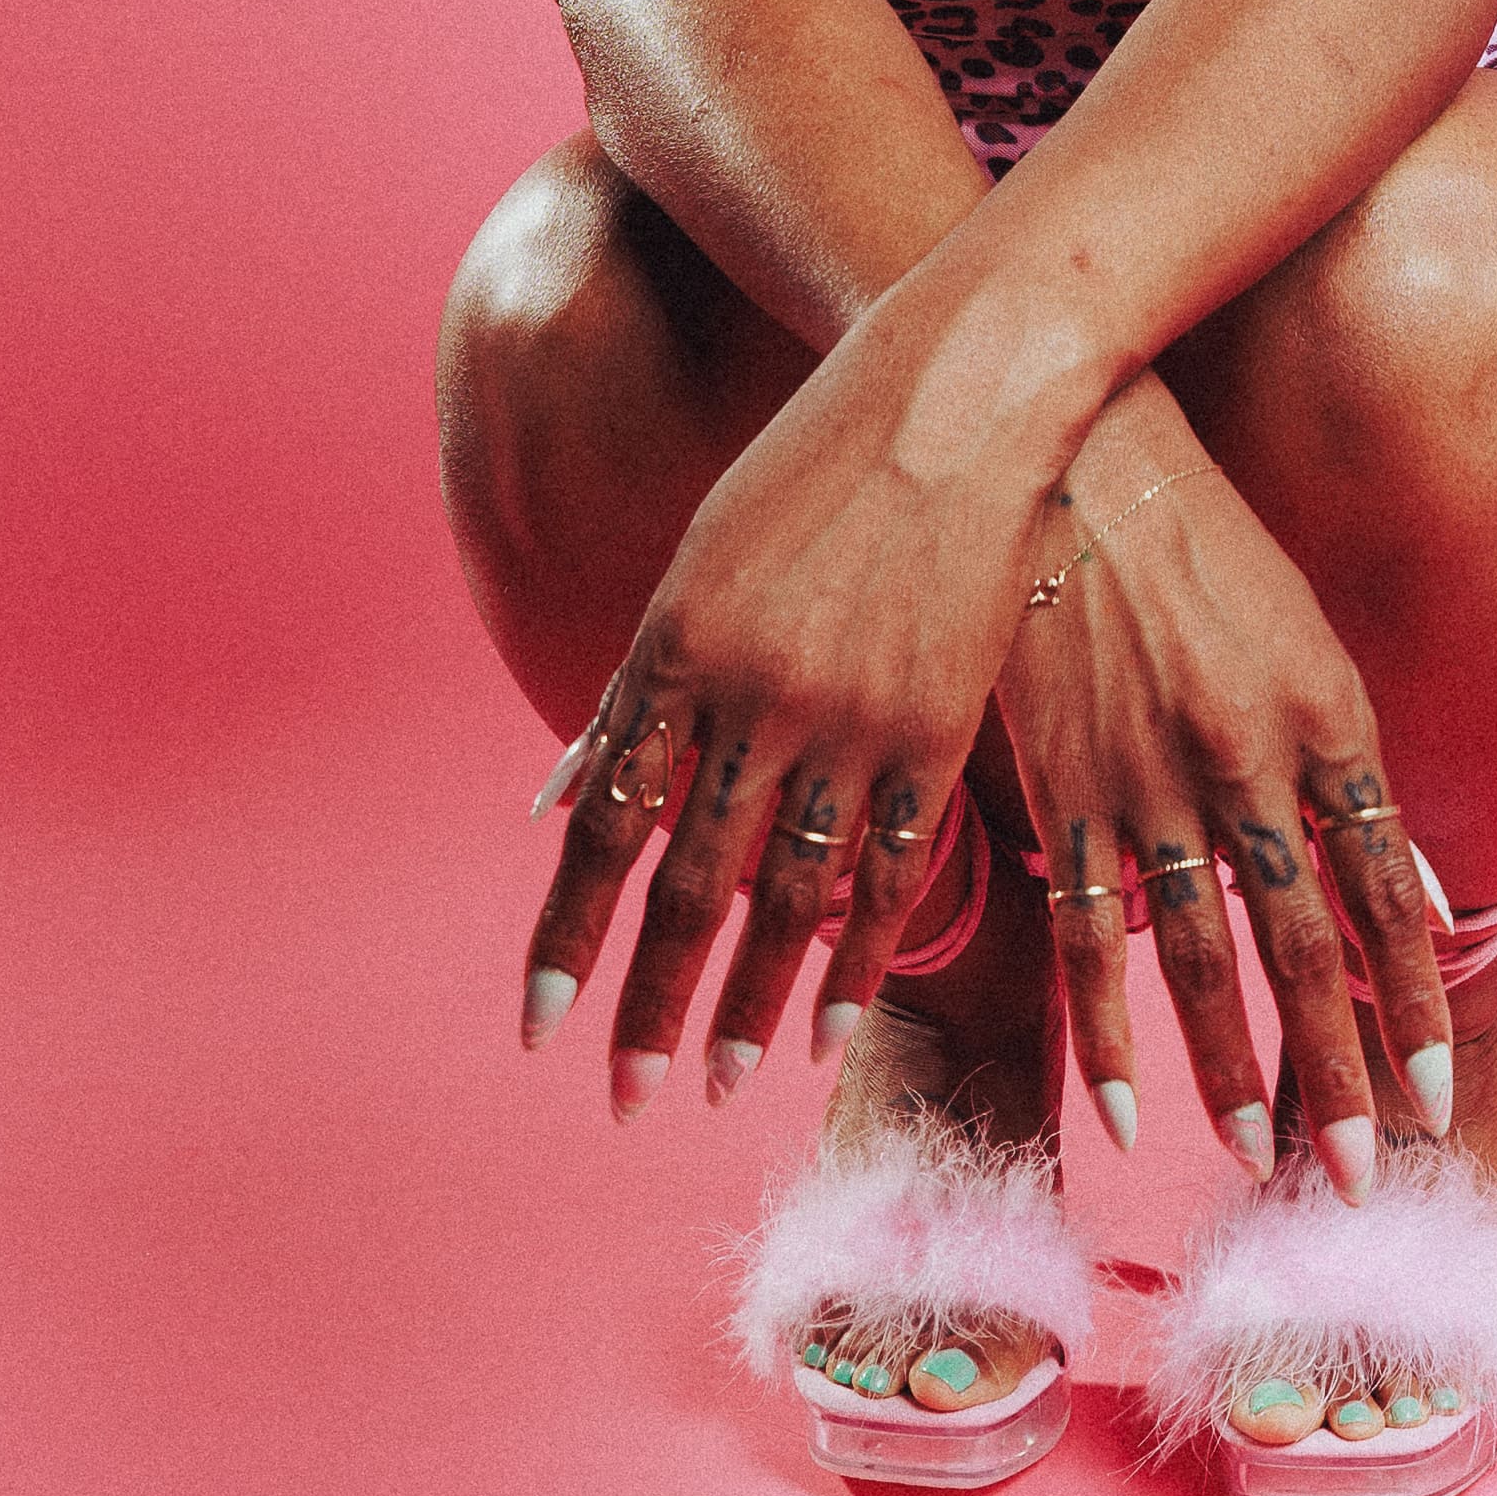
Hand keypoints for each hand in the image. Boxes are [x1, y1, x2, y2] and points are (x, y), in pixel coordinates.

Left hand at [515, 299, 1065, 1105]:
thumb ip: (635, 695)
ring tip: (719, 1083)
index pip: (604, 828)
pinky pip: (893, 872)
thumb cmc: (812, 468)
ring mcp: (850, 719)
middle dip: (649, 1005)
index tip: (540, 1027)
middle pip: (689, 888)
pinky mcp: (936, 727)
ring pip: (790, 898)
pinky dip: (862, 956)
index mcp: (675, 653)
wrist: (956, 396)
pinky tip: (835, 1028)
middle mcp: (752, 698)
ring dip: (750, 1006)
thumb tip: (559, 798)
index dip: (568, 935)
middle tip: (622, 1099)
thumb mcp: (697, 565)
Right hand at [997, 409, 1455, 1188]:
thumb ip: (1345, 760)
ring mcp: (1155, 782)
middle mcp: (1252, 764)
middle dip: (1341, 1075)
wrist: (1077, 457)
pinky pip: (1096, 935)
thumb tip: (1400, 872)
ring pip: (1207, 962)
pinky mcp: (1068, 787)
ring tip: (1262, 1160)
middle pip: (1308, 950)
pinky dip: (1116, 1031)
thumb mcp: (1304, 637)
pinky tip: (1132, 1113)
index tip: (1433, 1095)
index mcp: (1326, 721)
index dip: (1412, 1001)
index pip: (1387, 893)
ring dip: (1237, 1075)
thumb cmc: (1201, 543)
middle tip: (1363, 1177)